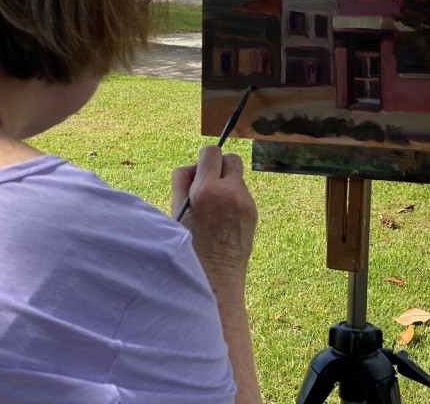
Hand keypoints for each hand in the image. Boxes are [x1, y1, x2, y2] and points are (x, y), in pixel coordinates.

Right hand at [172, 145, 257, 287]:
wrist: (214, 279)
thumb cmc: (188, 246)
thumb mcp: (176, 211)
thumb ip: (182, 180)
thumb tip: (194, 165)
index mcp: (207, 190)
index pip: (211, 151)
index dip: (203, 159)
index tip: (198, 173)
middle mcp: (231, 192)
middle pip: (231, 157)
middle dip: (219, 166)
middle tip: (207, 185)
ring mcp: (246, 202)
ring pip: (237, 176)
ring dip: (226, 183)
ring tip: (214, 206)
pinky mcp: (253, 212)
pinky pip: (242, 194)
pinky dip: (232, 199)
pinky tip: (223, 219)